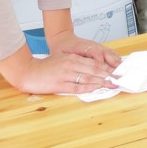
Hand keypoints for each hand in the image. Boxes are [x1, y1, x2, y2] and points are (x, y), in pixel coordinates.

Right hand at [0, 34, 120, 95]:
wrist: (28, 71)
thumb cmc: (44, 67)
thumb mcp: (61, 60)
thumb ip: (74, 63)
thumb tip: (89, 70)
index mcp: (72, 58)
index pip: (93, 63)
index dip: (106, 68)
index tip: (115, 72)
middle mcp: (70, 64)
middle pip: (93, 70)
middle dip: (108, 75)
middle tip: (118, 79)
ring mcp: (66, 74)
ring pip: (87, 77)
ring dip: (101, 81)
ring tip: (111, 84)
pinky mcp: (60, 84)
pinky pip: (77, 86)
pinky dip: (88, 87)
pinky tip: (96, 88)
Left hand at [48, 29, 121, 68]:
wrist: (62, 38)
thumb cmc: (61, 48)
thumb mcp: (61, 54)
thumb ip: (70, 61)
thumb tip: (79, 69)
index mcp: (82, 46)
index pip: (96, 54)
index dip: (102, 64)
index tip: (106, 73)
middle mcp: (91, 45)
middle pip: (105, 54)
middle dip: (112, 65)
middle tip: (117, 75)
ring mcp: (96, 45)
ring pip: (108, 52)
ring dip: (115, 61)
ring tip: (121, 70)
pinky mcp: (98, 47)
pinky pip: (109, 51)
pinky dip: (115, 57)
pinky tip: (119, 63)